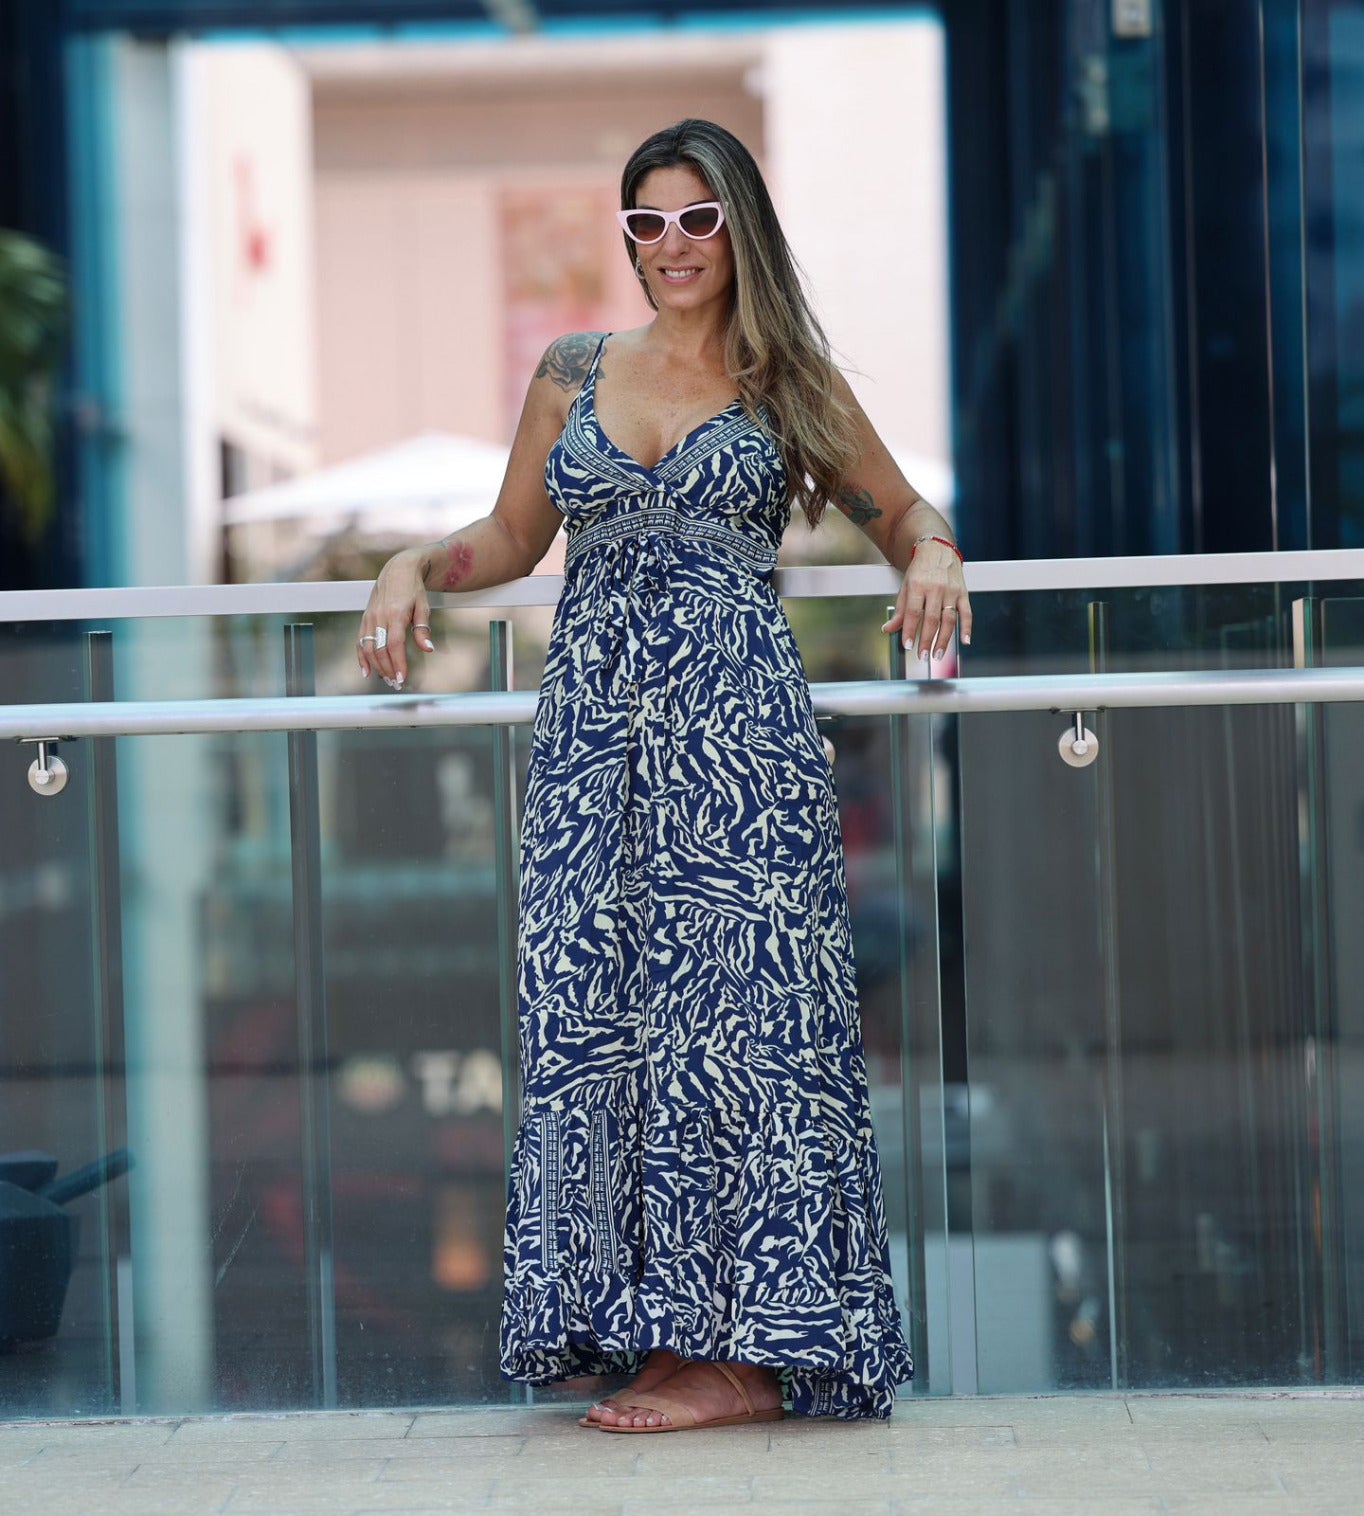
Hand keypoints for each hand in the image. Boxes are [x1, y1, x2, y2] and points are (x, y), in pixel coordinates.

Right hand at [357, 548, 436, 687]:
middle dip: (388, 669)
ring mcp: (370, 617)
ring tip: (386, 679)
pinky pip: (360, 641)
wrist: (397, 569)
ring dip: (376, 666)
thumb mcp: (423, 607)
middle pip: (380, 649)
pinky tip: (366, 671)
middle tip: (396, 683)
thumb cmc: (413, 589)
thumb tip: (428, 649)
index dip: (398, 663)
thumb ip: (423, 629)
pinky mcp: (365, 618)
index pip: (395, 644)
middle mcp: (379, 616)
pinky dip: (361, 657)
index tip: (402, 678)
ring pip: (368, 647)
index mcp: (396, 614)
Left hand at [881, 541, 971, 662]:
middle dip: (927, 640)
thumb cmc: (920, 570)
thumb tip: (888, 629)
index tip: (908, 646)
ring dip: (944, 640)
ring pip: (949, 619)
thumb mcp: (905, 587)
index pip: (914, 612)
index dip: (911, 631)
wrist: (938, 549)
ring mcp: (951, 591)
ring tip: (937, 654)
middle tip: (922, 656)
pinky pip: (967, 613)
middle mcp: (936, 588)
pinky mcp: (963, 593)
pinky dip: (967, 628)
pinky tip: (964, 641)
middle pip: (932, 619)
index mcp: (918, 586)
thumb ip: (900, 610)